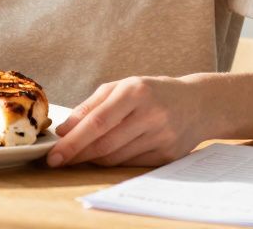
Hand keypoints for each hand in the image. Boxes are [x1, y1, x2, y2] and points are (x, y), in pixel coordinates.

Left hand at [46, 75, 209, 167]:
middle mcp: (151, 115)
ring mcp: (162, 137)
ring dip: (92, 159)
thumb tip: (64, 130)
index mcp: (135, 92)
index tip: (54, 154)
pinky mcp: (168, 155)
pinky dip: (113, 162)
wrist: (199, 103)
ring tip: (78, 155)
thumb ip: (90, 106)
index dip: (73, 141)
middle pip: (105, 143)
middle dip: (77, 154)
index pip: (97, 122)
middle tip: (57, 160)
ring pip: (116, 157)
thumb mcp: (121, 87)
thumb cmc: (152, 92)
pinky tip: (103, 156)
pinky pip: (131, 164)